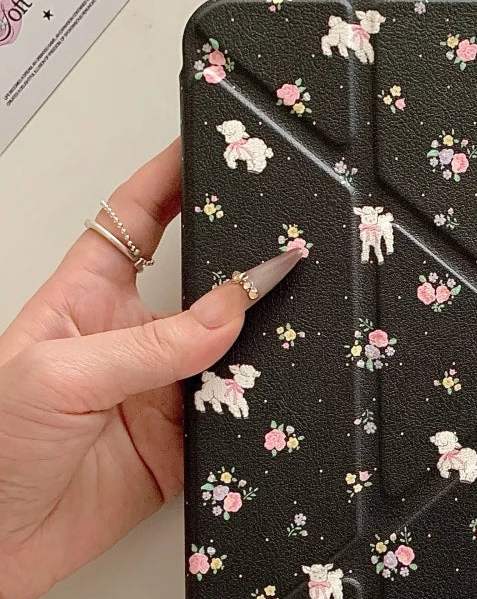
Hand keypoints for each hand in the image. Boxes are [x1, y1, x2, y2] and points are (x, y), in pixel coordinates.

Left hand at [0, 141, 300, 598]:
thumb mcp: (58, 375)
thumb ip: (149, 345)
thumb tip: (228, 312)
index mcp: (86, 299)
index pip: (138, 220)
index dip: (174, 179)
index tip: (215, 151)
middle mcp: (131, 342)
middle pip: (202, 285)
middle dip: (244, 263)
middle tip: (288, 244)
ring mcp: (161, 395)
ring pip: (231, 355)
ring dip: (262, 345)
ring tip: (295, 324)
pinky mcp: (183, 447)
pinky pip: (237, 419)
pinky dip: (263, 410)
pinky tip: (278, 398)